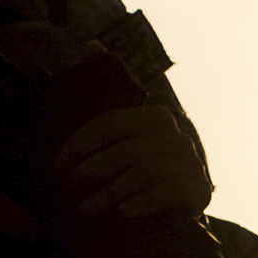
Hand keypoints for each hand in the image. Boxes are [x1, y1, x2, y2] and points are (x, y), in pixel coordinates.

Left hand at [54, 103, 212, 218]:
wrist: (176, 208)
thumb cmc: (139, 170)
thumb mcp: (120, 137)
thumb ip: (106, 91)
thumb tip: (91, 45)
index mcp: (155, 118)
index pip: (111, 124)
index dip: (80, 144)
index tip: (58, 166)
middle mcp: (177, 136)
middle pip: (126, 151)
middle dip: (91, 171)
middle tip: (69, 189)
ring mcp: (191, 163)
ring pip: (145, 172)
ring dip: (110, 193)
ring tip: (87, 208)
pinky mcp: (200, 190)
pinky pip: (170, 191)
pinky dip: (144, 202)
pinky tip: (124, 212)